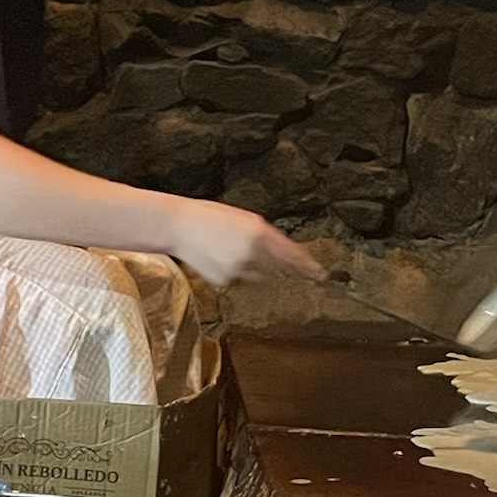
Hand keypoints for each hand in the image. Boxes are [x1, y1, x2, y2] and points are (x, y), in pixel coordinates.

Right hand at [167, 198, 326, 286]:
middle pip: (276, 267)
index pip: (289, 252)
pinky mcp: (223, 280)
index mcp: (258, 231)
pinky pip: (234, 278)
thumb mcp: (241, 217)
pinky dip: (229, 271)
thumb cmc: (208, 216)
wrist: (177, 226)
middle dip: (283, 269)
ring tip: (227, 249)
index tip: (319, 273)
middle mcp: (252, 252)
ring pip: (255, 274)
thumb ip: (261, 233)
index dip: (306, 264)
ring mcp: (237, 268)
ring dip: (250, 266)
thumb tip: (277, 249)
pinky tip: (213, 257)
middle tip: (295, 275)